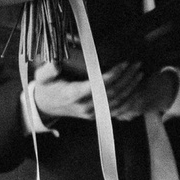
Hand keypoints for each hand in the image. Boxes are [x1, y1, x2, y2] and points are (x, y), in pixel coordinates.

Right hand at [29, 60, 173, 127]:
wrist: (45, 107)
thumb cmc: (45, 88)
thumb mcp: (41, 77)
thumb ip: (47, 70)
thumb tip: (55, 64)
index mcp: (73, 94)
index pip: (97, 86)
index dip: (112, 75)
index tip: (123, 64)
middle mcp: (85, 106)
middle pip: (112, 94)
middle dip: (127, 79)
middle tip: (136, 64)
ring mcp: (92, 112)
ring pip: (116, 103)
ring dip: (130, 88)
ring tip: (139, 73)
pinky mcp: (96, 115)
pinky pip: (116, 110)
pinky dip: (128, 100)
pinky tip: (136, 89)